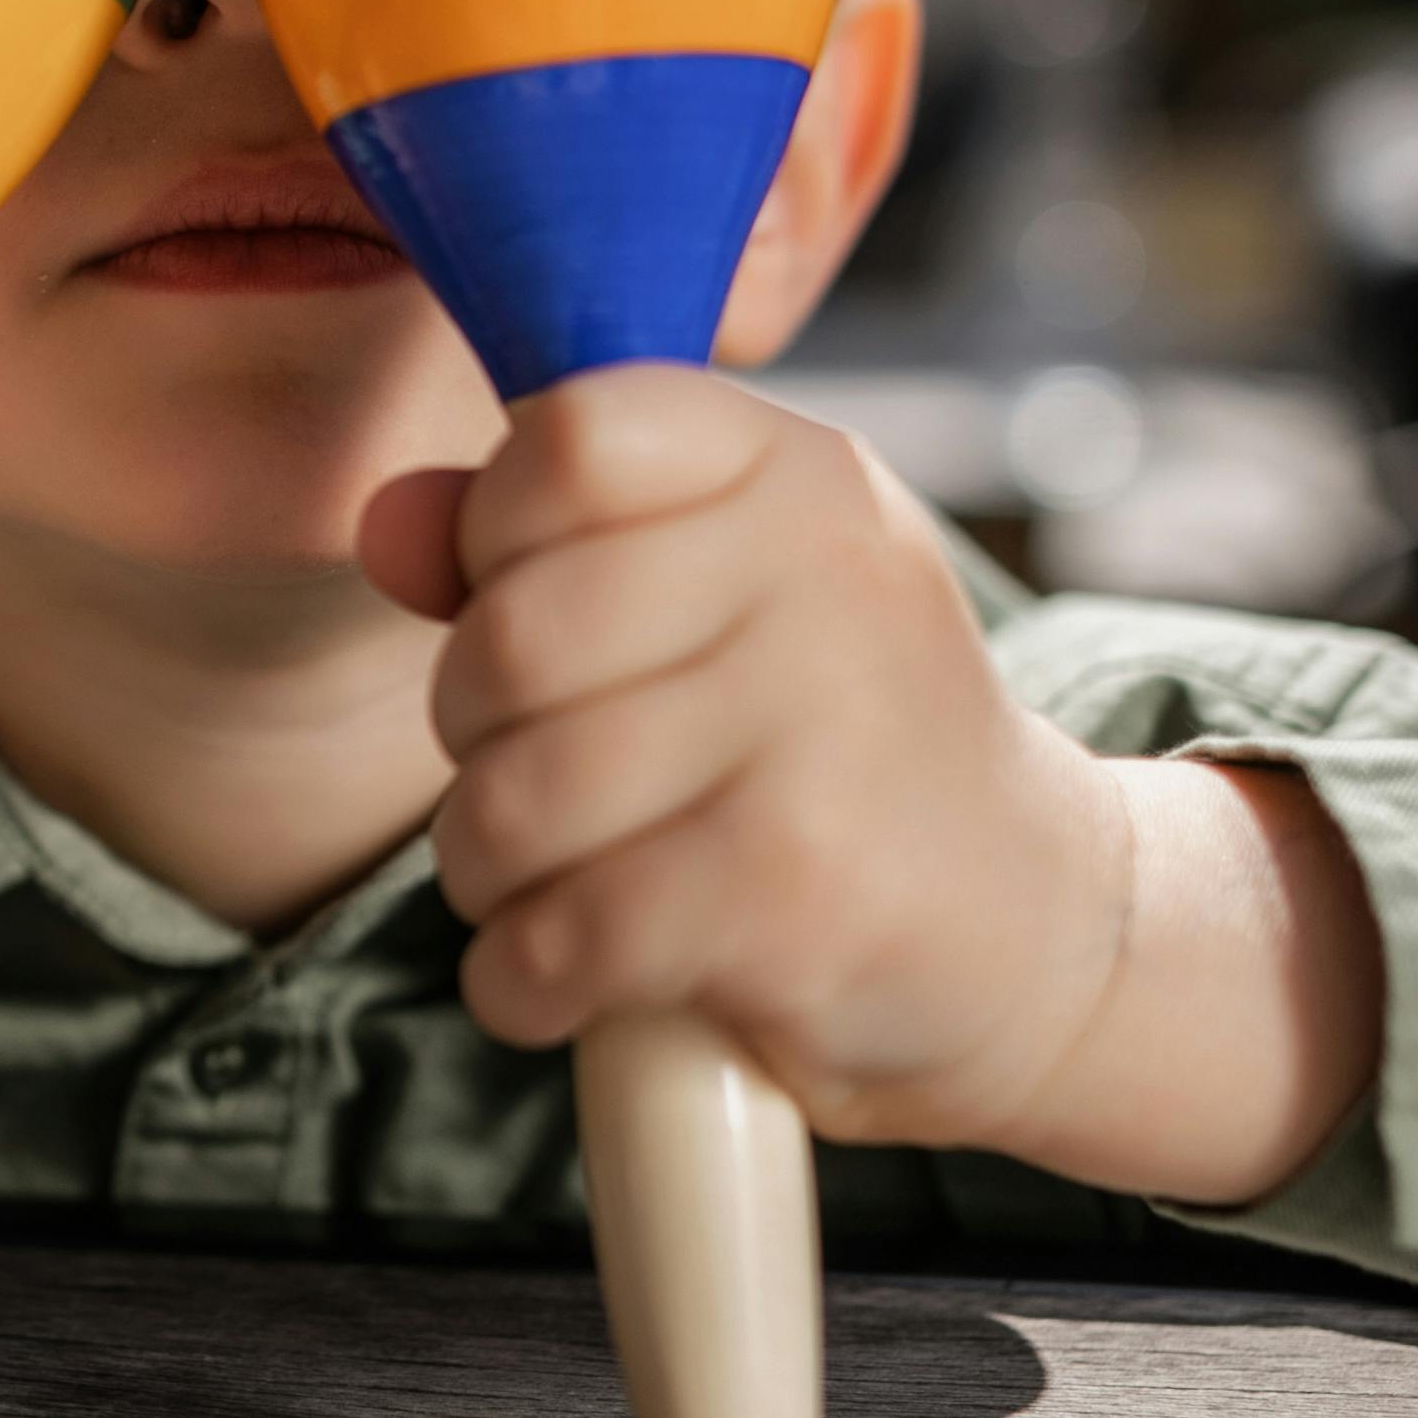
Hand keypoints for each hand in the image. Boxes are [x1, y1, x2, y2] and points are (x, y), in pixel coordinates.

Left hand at [363, 366, 1381, 1204]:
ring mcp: (817, 736)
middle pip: (507, 636)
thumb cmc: (832, 745)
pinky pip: (559, 934)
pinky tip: (565, 976)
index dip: (500, 537)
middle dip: (477, 736)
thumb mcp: (721, 598)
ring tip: (554, 880)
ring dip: (488, 870)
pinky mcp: (792, 895)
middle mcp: (822, 580)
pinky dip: (523, 980)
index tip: (541, 609)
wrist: (1030, 928)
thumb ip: (543, 542)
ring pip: (511, 799)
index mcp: (797, 474)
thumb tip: (387, 526)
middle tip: (541, 780)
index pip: (566, 436)